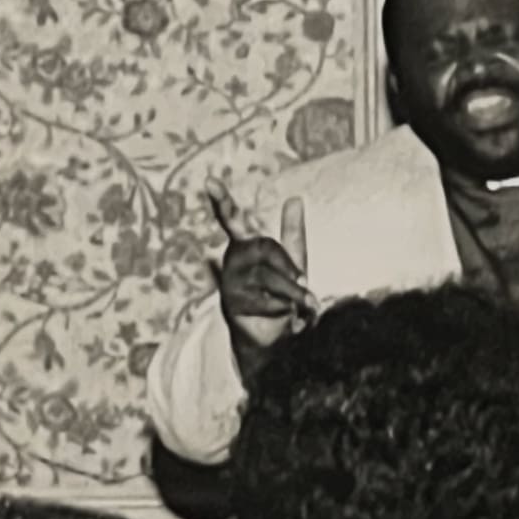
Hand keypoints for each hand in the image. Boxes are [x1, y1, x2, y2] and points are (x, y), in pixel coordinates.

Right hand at [207, 189, 312, 368]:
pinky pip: (263, 299)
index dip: (222, 200)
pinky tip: (285, 314)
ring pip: (268, 277)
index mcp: (246, 243)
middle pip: (264, 248)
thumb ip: (292, 233)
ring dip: (293, 292)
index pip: (232, 217)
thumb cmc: (280, 294)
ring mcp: (230, 280)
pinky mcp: (231, 303)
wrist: (272, 337)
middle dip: (288, 265)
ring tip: (309, 303)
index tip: (209, 181)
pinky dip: (282, 307)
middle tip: (307, 281)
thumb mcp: (291, 261)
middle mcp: (234, 258)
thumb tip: (295, 199)